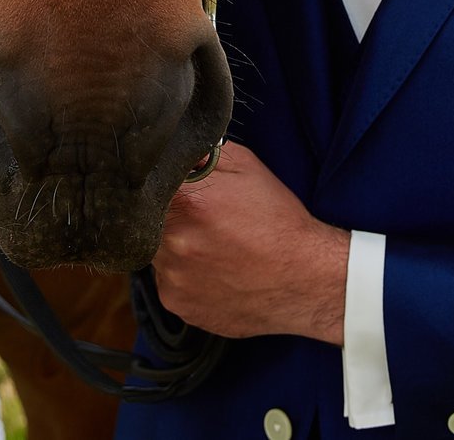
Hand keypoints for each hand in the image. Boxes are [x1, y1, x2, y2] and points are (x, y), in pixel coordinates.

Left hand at [151, 143, 347, 342]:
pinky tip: (214, 270)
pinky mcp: (177, 303)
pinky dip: (184, 275)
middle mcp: (174, 240)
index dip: (162, 184)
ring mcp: (173, 276)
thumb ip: (203, 153)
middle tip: (204, 220)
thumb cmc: (279, 223)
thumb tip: (175, 151)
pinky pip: (167, 282)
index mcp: (188, 200)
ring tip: (212, 247)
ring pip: (157, 252)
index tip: (179, 190)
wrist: (304, 280)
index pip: (149, 182)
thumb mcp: (247, 168)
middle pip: (148, 219)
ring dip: (177, 246)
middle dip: (172, 216)